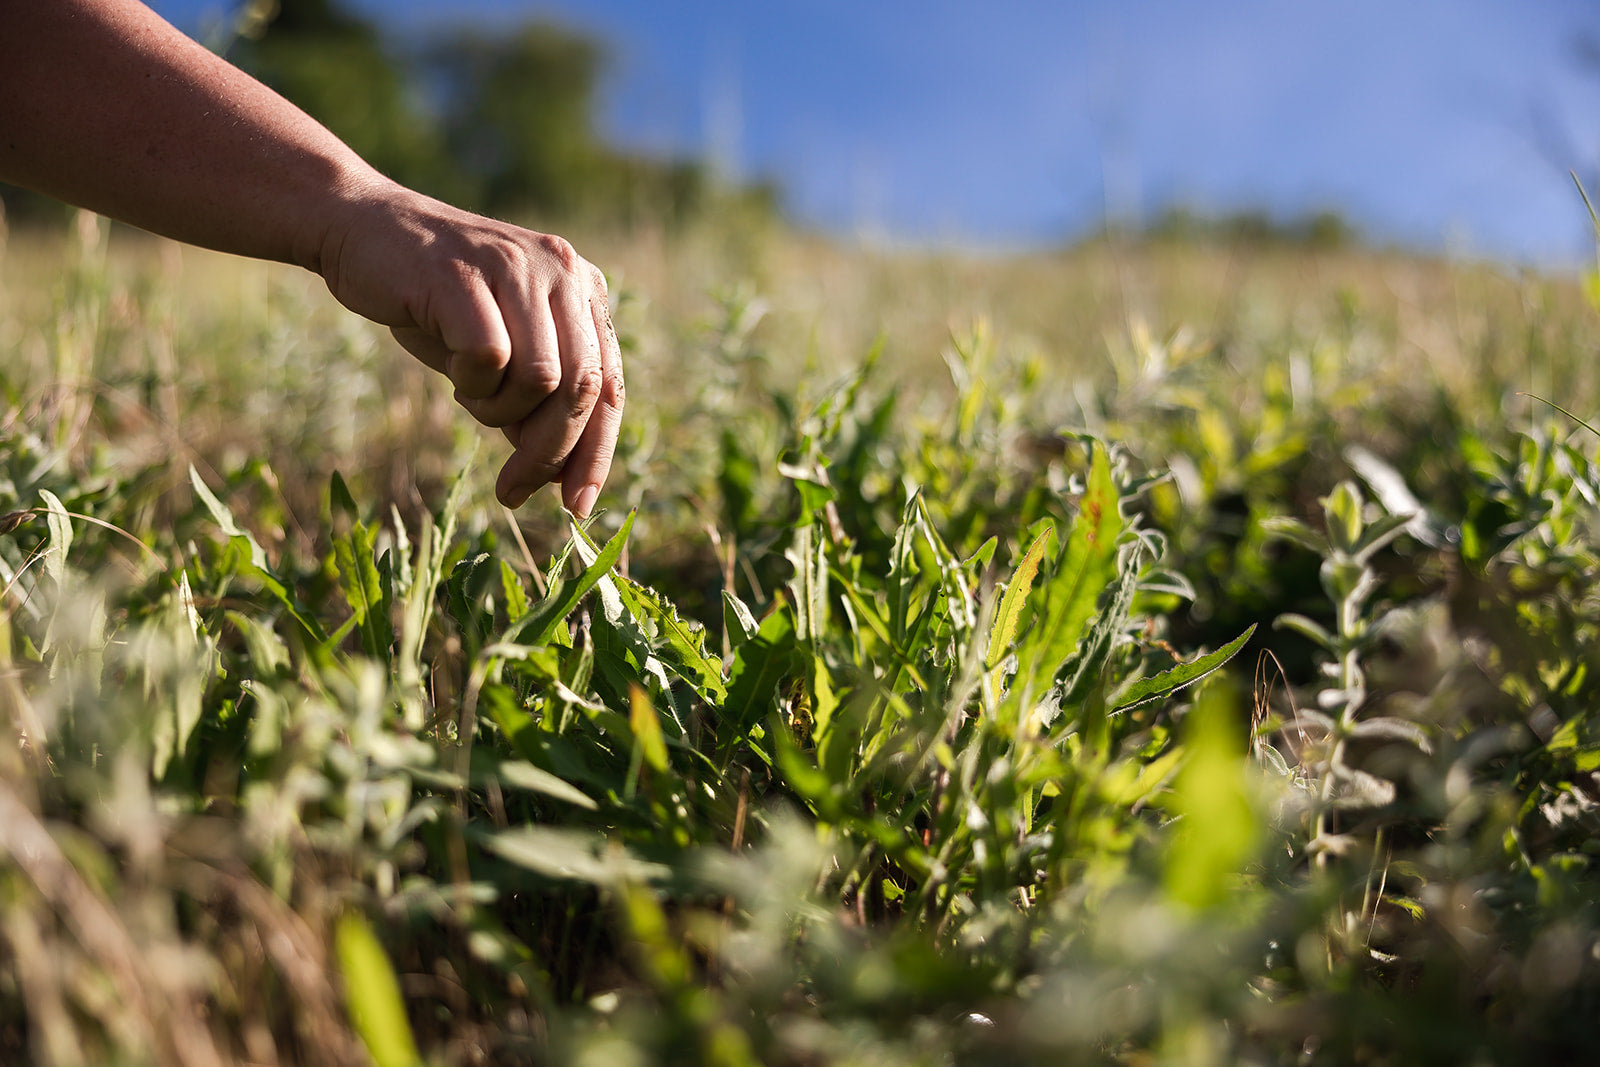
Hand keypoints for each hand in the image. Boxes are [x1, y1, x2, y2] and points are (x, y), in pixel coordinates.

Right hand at [308, 182, 622, 514]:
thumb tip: (564, 475)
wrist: (361, 227)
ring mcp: (517, 267)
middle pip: (583, 389)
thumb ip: (536, 401)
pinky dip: (471, 382)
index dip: (597, 453)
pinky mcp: (466, 274)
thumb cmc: (433, 301)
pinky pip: (491, 359)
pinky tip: (451, 371)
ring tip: (468, 395)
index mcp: (583, 290)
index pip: (610, 386)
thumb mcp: (499, 355)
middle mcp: (564, 272)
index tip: (576, 505)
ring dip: (500, 412)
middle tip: (513, 489)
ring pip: (542, 380)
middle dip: (549, 453)